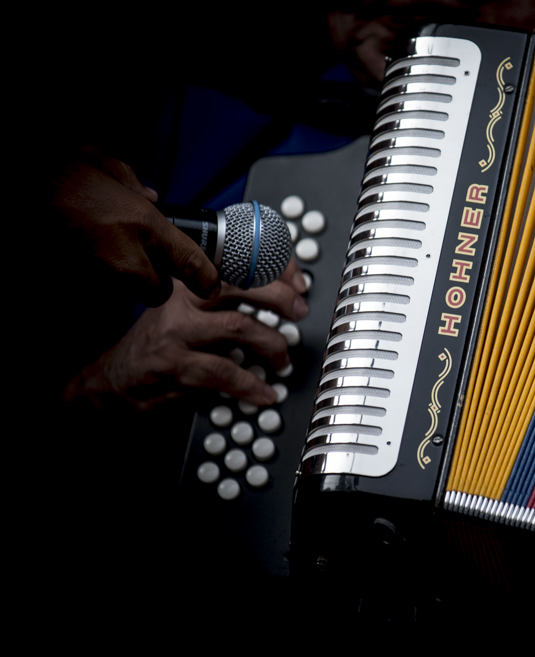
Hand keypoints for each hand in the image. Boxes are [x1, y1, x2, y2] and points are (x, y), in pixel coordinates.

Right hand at [49, 146, 219, 305]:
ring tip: (102, 251)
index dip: (205, 278)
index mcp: (139, 223)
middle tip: (143, 262)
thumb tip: (148, 195)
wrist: (10, 189)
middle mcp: (123, 256)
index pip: (189, 263)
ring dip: (122, 279)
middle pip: (157, 292)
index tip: (209, 284)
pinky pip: (94, 290)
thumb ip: (126, 178)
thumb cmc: (49, 175)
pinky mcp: (73, 287)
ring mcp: (97, 276)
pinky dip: (92, 279)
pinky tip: (80, 255)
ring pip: (125, 293)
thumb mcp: (91, 158)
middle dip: (154, 281)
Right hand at [63, 262, 307, 409]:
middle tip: (299, 313)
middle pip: (240, 289)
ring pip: (238, 329)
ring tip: (282, 360)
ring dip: (271, 346)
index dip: (272, 270)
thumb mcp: (189, 311)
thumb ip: (227, 302)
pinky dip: (251, 385)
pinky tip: (264, 392)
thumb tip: (281, 296)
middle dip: (279, 300)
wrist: (112, 380)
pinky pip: (225, 374)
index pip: (235, 263)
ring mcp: (177, 335)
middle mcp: (182, 302)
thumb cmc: (160, 343)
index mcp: (189, 283)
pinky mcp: (175, 368)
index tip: (298, 284)